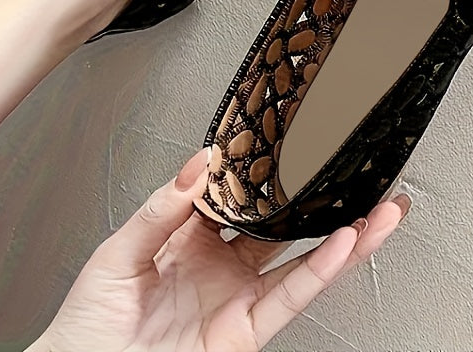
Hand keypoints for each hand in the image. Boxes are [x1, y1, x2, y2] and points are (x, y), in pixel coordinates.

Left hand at [28, 148, 409, 351]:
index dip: (271, 173)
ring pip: (303, 262)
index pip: (241, 196)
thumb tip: (198, 163)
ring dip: (346, 237)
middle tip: (358, 174)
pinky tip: (345, 243)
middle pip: (284, 226)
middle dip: (323, 203)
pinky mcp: (245, 330)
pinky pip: (290, 296)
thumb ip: (162, 207)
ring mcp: (238, 297)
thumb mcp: (121, 250)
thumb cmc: (91, 320)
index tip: (297, 142)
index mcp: (193, 237)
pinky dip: (321, 271)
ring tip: (381, 209)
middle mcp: (223, 265)